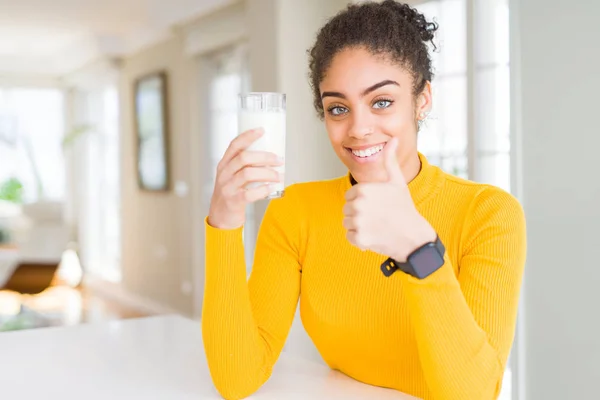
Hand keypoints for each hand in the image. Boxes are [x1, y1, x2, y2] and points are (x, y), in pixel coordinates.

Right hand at [208, 128, 283, 229]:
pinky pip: (250, 194)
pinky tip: (270, 188)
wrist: (220, 217)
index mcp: (224, 164)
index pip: (234, 145)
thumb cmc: (230, 194)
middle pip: (244, 158)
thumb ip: (244, 166)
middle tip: (278, 160)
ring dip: (267, 173)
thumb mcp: (232, 176)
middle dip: (265, 157)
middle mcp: (224, 174)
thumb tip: (270, 156)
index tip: (262, 130)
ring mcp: (228, 187)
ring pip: (248, 174)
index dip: (248, 136)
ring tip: (278, 176)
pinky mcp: (233, 201)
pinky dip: (263, 190)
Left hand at [342, 138, 435, 261]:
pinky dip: (360, 239)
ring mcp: (358, 222)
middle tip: (378, 216)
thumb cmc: (403, 207)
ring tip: (376, 225)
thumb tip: (393, 139)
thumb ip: (389, 160)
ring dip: (359, 226)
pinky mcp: (359, 239)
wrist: (413, 236)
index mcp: (363, 189)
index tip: (377, 205)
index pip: (350, 195)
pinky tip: (374, 236)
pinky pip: (350, 237)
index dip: (363, 201)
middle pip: (347, 209)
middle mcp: (358, 205)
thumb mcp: (396, 181)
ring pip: (347, 223)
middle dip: (360, 213)